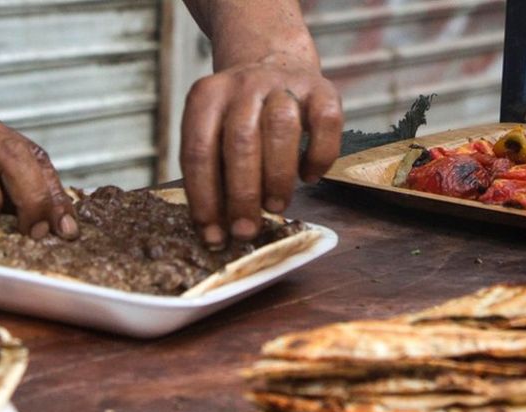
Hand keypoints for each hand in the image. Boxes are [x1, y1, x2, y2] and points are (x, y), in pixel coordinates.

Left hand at [180, 53, 342, 246]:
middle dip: (242, 195)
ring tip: (275, 208)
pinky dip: (320, 155)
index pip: (198, 151)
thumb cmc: (237, 117)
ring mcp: (283, 83)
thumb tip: (216, 231)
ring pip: (282, 128)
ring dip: (278, 177)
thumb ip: (213, 173)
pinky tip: (309, 177)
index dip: (205, 198)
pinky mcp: (321, 88)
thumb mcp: (213, 133)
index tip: (213, 235)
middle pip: (240, 142)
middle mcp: (243, 85)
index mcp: (206, 97)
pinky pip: (327, 121)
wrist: (271, 62)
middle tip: (246, 231)